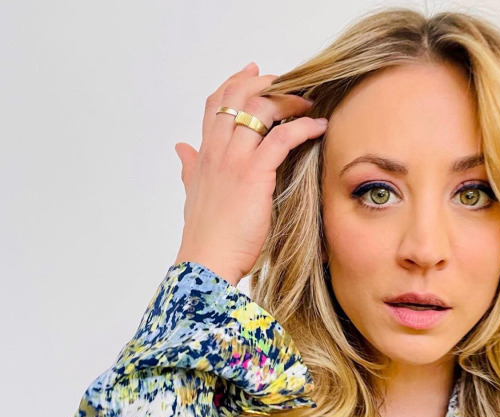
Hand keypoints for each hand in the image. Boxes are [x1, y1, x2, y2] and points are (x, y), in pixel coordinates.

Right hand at [174, 61, 326, 284]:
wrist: (206, 260)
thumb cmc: (204, 235)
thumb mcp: (193, 193)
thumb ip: (190, 167)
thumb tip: (181, 147)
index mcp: (204, 154)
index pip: (215, 104)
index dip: (234, 83)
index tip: (253, 72)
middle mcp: (216, 150)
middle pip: (238, 96)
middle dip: (265, 83)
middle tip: (288, 83)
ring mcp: (234, 160)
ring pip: (260, 109)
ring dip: (288, 100)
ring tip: (308, 104)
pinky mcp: (254, 174)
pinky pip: (282, 137)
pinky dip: (303, 127)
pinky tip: (318, 127)